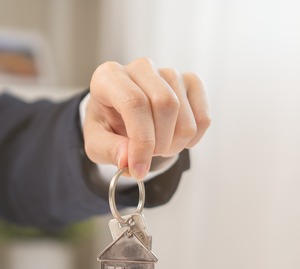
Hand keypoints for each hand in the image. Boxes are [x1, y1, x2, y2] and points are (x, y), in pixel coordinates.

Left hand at [84, 58, 210, 179]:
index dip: (141, 141)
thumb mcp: (97, 143)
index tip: (139, 169)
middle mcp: (140, 67)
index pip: (135, 102)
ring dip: (175, 143)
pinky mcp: (190, 82)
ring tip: (159, 147)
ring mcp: (168, 73)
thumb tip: (128, 160)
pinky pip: (203, 117)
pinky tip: (176, 139)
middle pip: (166, 104)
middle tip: (149, 156)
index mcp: (108, 77)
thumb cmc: (108, 127)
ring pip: (185, 115)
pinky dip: (193, 138)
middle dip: (160, 143)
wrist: (122, 117)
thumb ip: (109, 150)